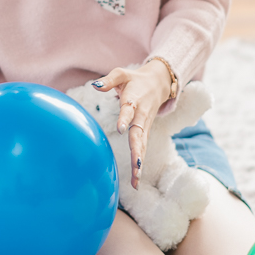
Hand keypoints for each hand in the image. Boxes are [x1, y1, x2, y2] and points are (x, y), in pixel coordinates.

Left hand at [92, 61, 172, 189]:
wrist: (159, 82)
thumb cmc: (135, 79)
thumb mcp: (122, 74)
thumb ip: (109, 80)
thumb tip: (95, 86)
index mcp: (134, 100)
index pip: (129, 110)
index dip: (124, 118)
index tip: (121, 128)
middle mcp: (141, 115)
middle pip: (139, 134)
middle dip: (137, 151)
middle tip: (136, 166)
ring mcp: (145, 125)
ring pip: (143, 145)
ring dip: (139, 162)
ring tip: (136, 180)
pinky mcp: (145, 132)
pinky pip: (143, 148)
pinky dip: (140, 164)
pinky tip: (136, 180)